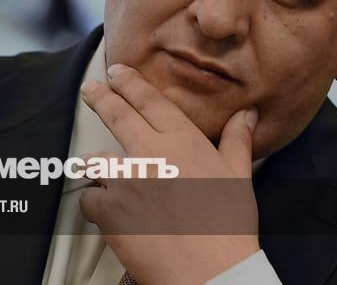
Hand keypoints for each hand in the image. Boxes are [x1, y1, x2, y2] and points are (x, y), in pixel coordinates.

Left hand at [79, 63, 260, 284]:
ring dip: (100, 167)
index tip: (117, 72)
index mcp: (182, 141)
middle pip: (116, 115)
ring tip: (105, 175)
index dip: (129, 82)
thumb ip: (236, 141)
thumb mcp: (238, 178)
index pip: (149, 100)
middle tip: (90, 89)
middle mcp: (151, 152)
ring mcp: (126, 180)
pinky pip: (91, 199)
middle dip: (100, 97)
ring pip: (97, 160)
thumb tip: (246, 114)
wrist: (209, 271)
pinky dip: (97, 205)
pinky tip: (111, 213)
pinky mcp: (109, 209)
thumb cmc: (228, 226)